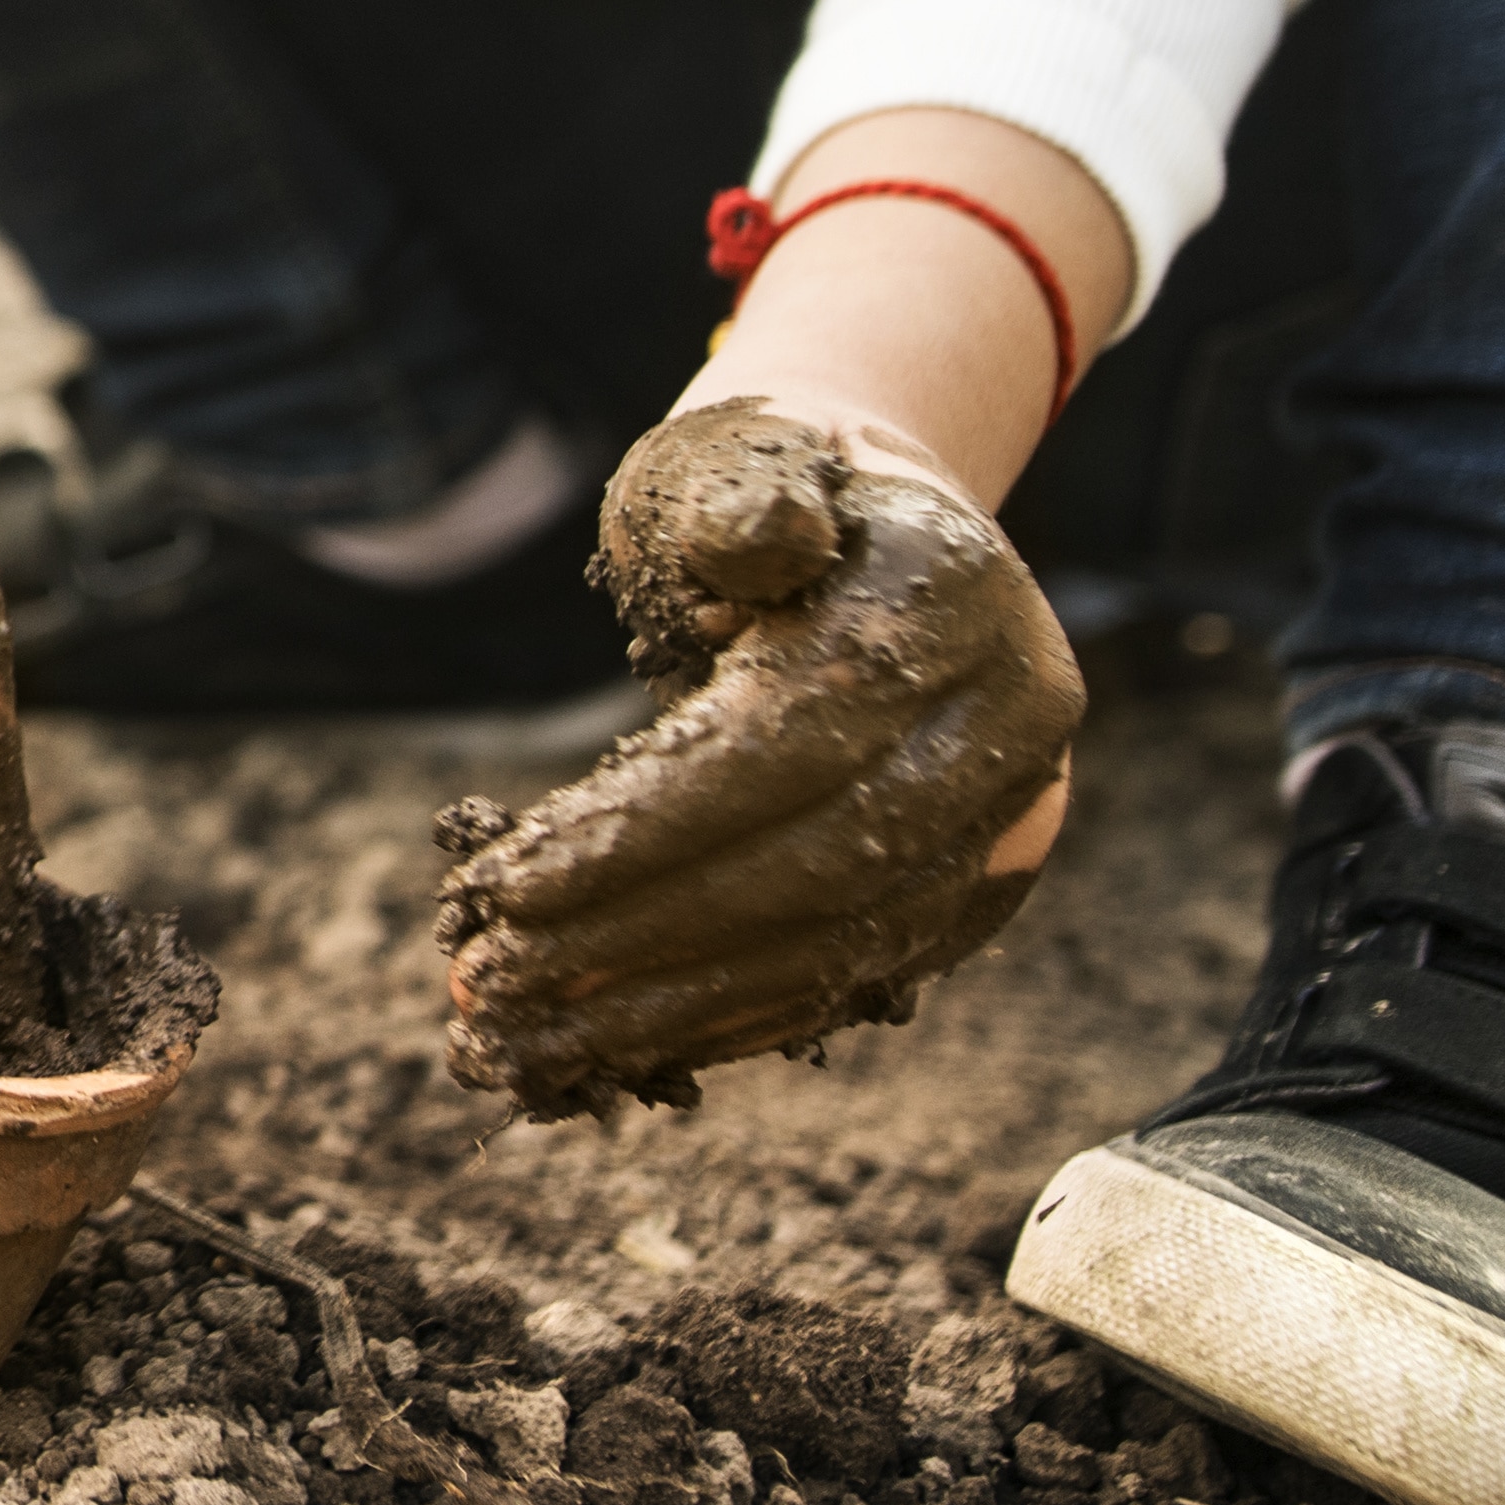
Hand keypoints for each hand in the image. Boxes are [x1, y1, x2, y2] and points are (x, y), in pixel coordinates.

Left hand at [438, 397, 1080, 1118]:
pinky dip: (734, 1017)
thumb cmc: (757, 488)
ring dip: (672, 1004)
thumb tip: (759, 546)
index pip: (792, 742)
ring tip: (526, 1041)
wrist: (871, 525)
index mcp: (949, 591)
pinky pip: (858, 974)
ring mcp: (1013, 807)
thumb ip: (740, 501)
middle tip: (490, 985)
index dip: (647, 826)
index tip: (504, 887)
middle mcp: (1009, 712)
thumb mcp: (735, 458)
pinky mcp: (982, 882)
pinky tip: (619, 1046)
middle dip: (641, 937)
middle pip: (818, 864)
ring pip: (839, 944)